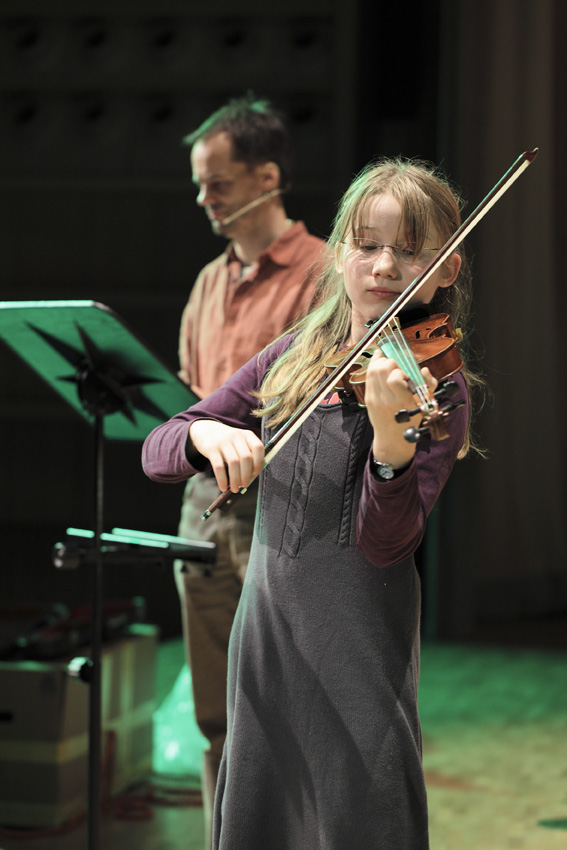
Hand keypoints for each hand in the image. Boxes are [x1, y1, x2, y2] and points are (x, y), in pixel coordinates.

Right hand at [189, 420, 264, 493]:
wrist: (205, 429)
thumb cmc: (227, 441)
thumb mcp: (239, 442)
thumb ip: (248, 455)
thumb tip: (251, 477)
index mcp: (247, 435)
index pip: (258, 447)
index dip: (259, 462)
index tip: (255, 473)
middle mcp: (236, 436)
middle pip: (246, 458)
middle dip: (246, 475)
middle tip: (244, 485)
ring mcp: (223, 442)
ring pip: (233, 463)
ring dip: (235, 479)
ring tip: (235, 489)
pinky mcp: (211, 449)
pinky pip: (218, 467)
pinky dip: (222, 480)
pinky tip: (223, 487)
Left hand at [363, 349, 437, 466]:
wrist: (393, 438)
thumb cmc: (411, 418)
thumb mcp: (425, 404)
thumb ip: (429, 385)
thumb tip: (424, 369)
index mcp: (403, 402)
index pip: (394, 378)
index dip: (400, 372)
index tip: (405, 375)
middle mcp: (387, 400)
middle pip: (381, 370)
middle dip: (390, 362)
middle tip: (396, 367)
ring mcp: (374, 399)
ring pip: (372, 371)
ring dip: (380, 362)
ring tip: (388, 364)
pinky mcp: (368, 399)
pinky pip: (368, 377)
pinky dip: (373, 367)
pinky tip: (378, 362)